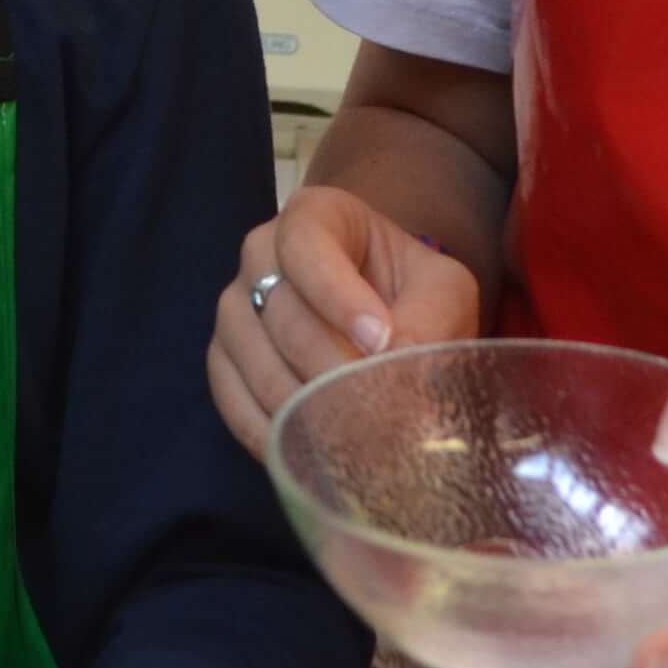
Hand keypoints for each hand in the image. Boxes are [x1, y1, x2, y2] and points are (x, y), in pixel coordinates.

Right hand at [206, 186, 485, 457]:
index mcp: (315, 216)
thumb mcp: (444, 293)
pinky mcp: (223, 361)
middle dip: (326, 363)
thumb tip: (396, 361)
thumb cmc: (417, 297)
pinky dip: (270, 430)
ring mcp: (235, 309)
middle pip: (277, 309)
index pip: (306, 244)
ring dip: (300, 402)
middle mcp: (260, 253)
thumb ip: (430, 317)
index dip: (338, 295)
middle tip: (370, 404)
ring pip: (252, 358)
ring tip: (349, 434)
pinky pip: (231, 399)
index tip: (380, 341)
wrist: (392, 326)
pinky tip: (310, 450)